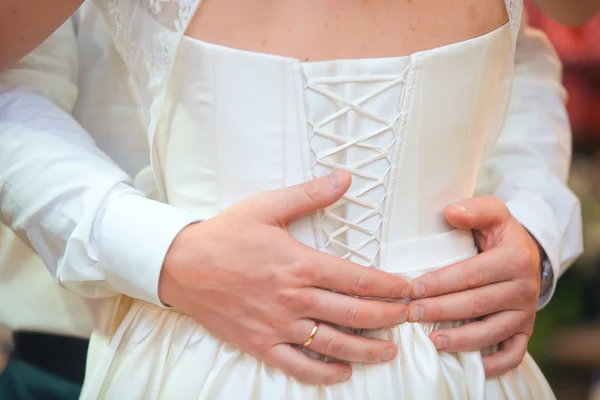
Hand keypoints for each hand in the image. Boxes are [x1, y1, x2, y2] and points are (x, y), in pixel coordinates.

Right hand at [159, 170, 409, 384]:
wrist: (182, 266)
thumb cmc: (225, 235)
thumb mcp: (266, 207)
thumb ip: (309, 194)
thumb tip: (345, 178)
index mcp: (300, 265)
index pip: (358, 280)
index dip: (390, 287)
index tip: (408, 288)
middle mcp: (294, 299)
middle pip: (355, 314)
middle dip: (389, 318)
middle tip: (409, 318)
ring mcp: (278, 326)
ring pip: (333, 344)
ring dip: (368, 349)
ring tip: (390, 350)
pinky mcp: (260, 344)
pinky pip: (298, 366)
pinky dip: (324, 373)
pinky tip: (344, 372)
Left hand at [405, 196, 541, 376]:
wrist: (528, 254)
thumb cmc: (499, 234)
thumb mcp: (493, 213)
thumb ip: (474, 210)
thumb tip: (450, 212)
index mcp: (514, 258)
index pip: (470, 274)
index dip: (439, 282)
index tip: (412, 289)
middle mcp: (524, 288)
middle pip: (476, 304)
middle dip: (440, 311)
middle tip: (410, 315)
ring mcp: (526, 313)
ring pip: (492, 331)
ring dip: (461, 340)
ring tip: (432, 341)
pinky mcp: (525, 331)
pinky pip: (513, 353)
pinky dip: (493, 363)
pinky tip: (469, 365)